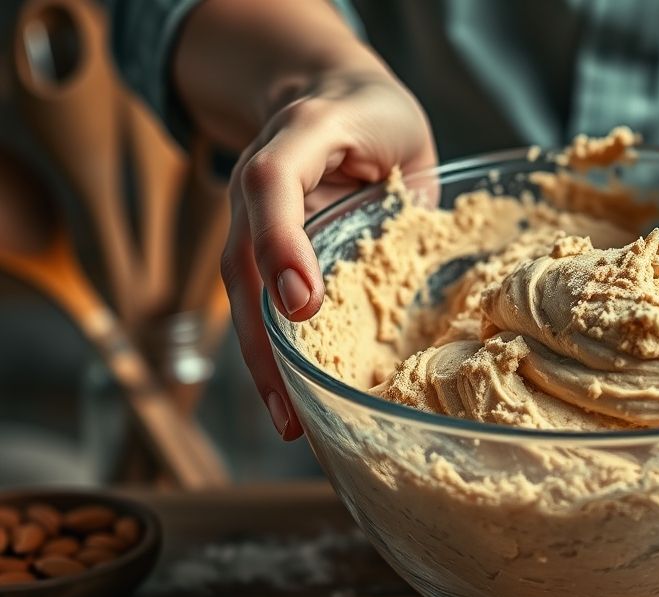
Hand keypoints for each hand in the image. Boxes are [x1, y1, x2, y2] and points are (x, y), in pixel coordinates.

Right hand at [220, 70, 436, 438]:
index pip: (272, 186)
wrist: (333, 98)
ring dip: (262, 364)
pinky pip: (263, 310)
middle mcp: (254, 192)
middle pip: (243, 268)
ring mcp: (251, 226)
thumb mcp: (389, 122)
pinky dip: (276, 358)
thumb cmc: (368, 116)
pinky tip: (293, 405)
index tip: (303, 303)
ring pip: (245, 301)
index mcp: (288, 145)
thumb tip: (401, 253)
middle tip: (288, 402)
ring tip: (287, 421)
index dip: (282, 244)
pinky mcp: (264, 256)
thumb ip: (387, 177)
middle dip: (263, 339)